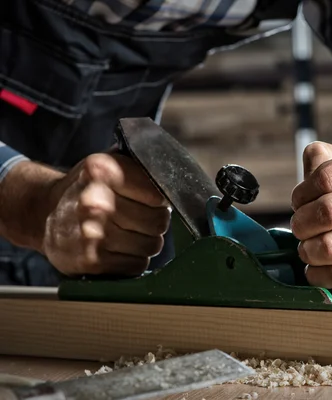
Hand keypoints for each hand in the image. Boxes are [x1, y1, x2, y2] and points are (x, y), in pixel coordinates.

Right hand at [42, 153, 170, 275]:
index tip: (153, 200)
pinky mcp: (91, 260)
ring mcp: (91, 233)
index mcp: (102, 170)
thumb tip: (176, 181)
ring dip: (146, 242)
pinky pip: (138, 265)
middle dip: (156, 222)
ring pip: (152, 245)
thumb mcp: (109, 164)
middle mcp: (94, 201)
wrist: (44, 213)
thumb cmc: (87, 188)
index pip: (159, 193)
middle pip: (159, 221)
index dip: (161, 199)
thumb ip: (141, 168)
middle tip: (141, 218)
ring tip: (129, 233)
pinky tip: (118, 249)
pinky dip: (134, 259)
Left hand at [290, 142, 331, 298]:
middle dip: (302, 225)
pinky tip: (316, 271)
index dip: (302, 194)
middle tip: (300, 230)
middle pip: (329, 211)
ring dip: (309, 251)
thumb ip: (322, 161)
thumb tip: (307, 172)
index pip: (327, 176)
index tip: (298, 204)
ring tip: (307, 250)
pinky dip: (319, 275)